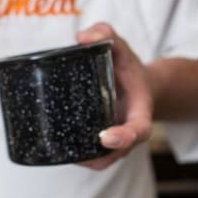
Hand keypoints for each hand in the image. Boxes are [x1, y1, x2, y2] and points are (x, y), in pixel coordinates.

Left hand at [75, 23, 153, 169]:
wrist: (135, 85)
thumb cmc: (125, 67)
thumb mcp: (120, 46)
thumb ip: (105, 34)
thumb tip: (82, 38)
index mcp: (140, 110)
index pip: (138, 131)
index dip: (123, 138)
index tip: (105, 136)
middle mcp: (128, 130)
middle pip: (117, 154)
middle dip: (99, 158)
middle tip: (75, 154)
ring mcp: (116, 141)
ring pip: (102, 161)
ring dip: (85, 162)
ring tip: (61, 154)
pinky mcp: (101, 144)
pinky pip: (92, 158)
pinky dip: (78, 158)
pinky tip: (57, 151)